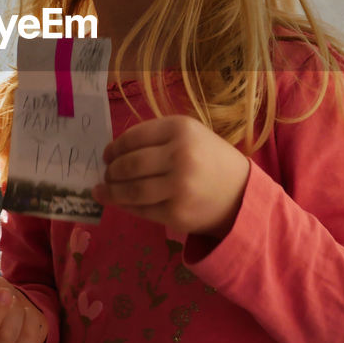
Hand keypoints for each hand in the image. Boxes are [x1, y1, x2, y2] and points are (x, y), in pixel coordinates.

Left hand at [94, 115, 250, 238]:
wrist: (241, 194)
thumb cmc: (210, 159)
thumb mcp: (190, 135)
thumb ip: (156, 137)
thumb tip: (113, 152)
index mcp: (181, 129)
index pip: (134, 137)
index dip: (114, 148)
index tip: (107, 154)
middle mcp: (180, 156)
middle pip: (130, 165)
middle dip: (111, 171)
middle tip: (107, 173)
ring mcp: (179, 187)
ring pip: (131, 190)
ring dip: (111, 191)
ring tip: (102, 189)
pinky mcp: (177, 213)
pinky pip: (141, 210)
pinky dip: (124, 206)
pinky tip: (116, 202)